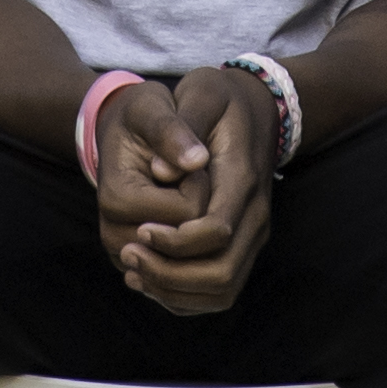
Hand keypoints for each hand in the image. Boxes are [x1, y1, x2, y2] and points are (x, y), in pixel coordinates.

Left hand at [90, 72, 275, 315]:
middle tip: (129, 256)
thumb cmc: (222, 99)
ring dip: (175, 290)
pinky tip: (149, 279)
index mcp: (243, 179)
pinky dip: (185, 295)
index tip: (139, 229)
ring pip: (222, 290)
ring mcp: (253, 233)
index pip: (216, 232)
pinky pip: (220, 289)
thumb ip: (179, 127)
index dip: (175, 240)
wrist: (257, 108)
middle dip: (170, 275)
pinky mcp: (243, 244)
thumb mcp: (201, 92)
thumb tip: (162, 172)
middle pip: (221, 273)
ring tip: (134, 271)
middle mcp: (255, 215)